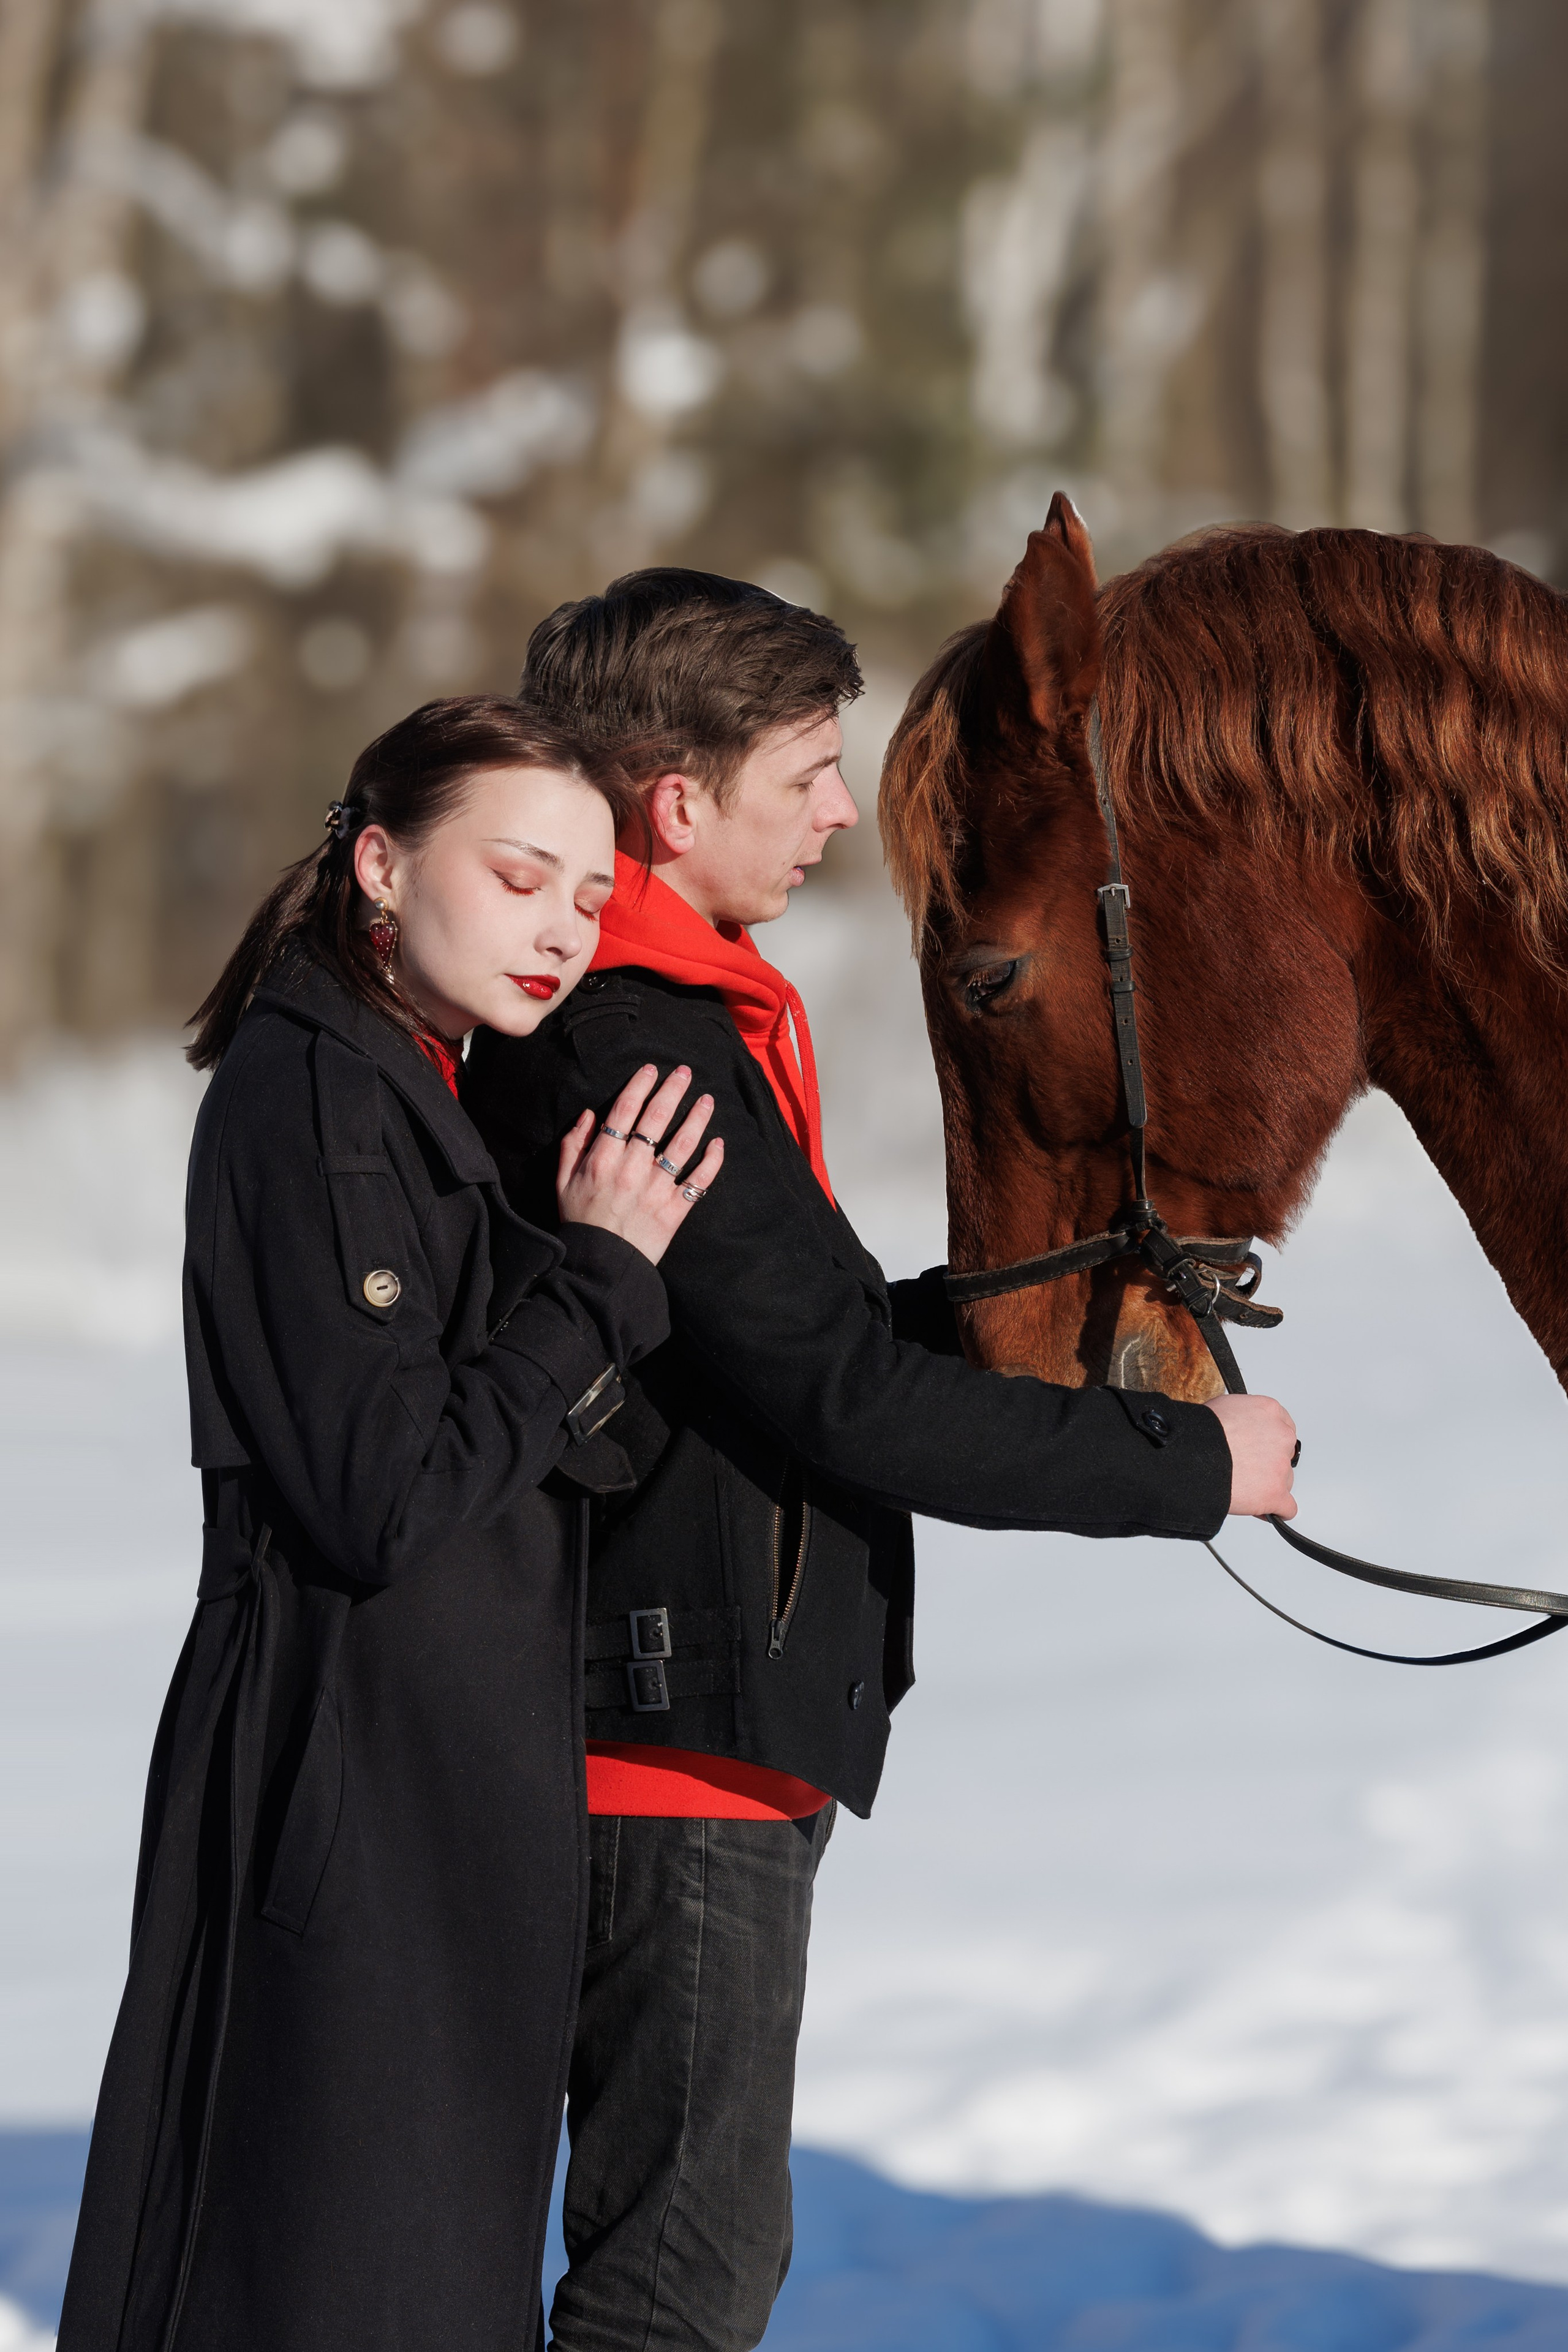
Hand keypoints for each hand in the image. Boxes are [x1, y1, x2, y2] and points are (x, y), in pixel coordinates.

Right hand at [556, 1064, 723, 1266]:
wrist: (599, 1266)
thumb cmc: (580, 1222)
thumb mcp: (562, 1182)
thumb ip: (573, 1145)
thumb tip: (589, 1115)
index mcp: (603, 1158)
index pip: (625, 1110)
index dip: (640, 1085)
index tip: (651, 1069)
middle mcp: (632, 1168)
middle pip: (657, 1119)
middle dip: (673, 1090)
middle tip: (686, 1072)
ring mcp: (656, 1188)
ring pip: (683, 1143)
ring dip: (697, 1117)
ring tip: (707, 1099)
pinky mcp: (674, 1209)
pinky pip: (699, 1180)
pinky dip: (712, 1160)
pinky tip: (718, 1143)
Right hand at [1204, 1393, 1298, 1518]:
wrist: (1192, 1455)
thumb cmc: (1201, 1432)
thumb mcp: (1225, 1407)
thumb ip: (1244, 1417)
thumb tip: (1240, 1428)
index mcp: (1269, 1411)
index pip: (1282, 1427)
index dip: (1268, 1441)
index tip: (1259, 1448)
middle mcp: (1281, 1436)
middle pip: (1285, 1454)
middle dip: (1268, 1463)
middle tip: (1245, 1468)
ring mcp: (1280, 1466)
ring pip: (1285, 1480)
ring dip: (1269, 1485)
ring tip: (1244, 1488)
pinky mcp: (1276, 1493)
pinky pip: (1287, 1508)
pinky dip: (1276, 1510)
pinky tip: (1263, 1509)